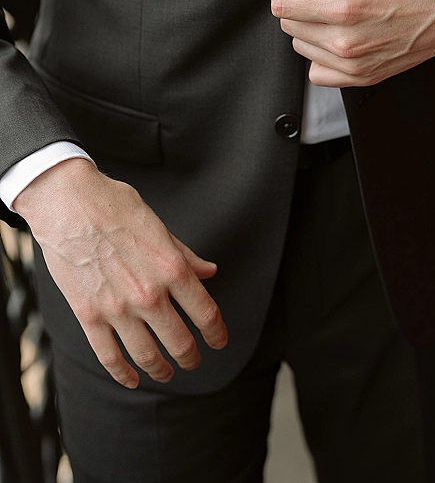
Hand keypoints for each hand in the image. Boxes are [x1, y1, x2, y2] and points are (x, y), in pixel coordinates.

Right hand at [14, 158, 227, 387]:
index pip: (206, 313)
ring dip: (161, 370)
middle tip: (194, 361)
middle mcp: (149, 293)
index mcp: (171, 268)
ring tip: (167, 373)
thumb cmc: (114, 206)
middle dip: (191, 357)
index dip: (217, 333)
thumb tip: (208, 271)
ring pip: (147, 355)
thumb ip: (184, 255)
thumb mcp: (158, 226)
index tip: (219, 340)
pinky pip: (108, 356)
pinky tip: (131, 379)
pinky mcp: (88, 314)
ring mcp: (117, 308)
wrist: (68, 202)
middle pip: (180, 341)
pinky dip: (122, 374)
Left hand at [271, 0, 434, 86]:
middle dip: (294, 6)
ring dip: (307, 29)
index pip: (282, 7)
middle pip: (290, 27)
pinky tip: (335, 39)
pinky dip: (319, 56)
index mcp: (343, 7)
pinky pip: (318, 73)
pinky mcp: (362, 77)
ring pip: (302, 48)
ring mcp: (354, 64)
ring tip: (329, 14)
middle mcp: (345, 41)